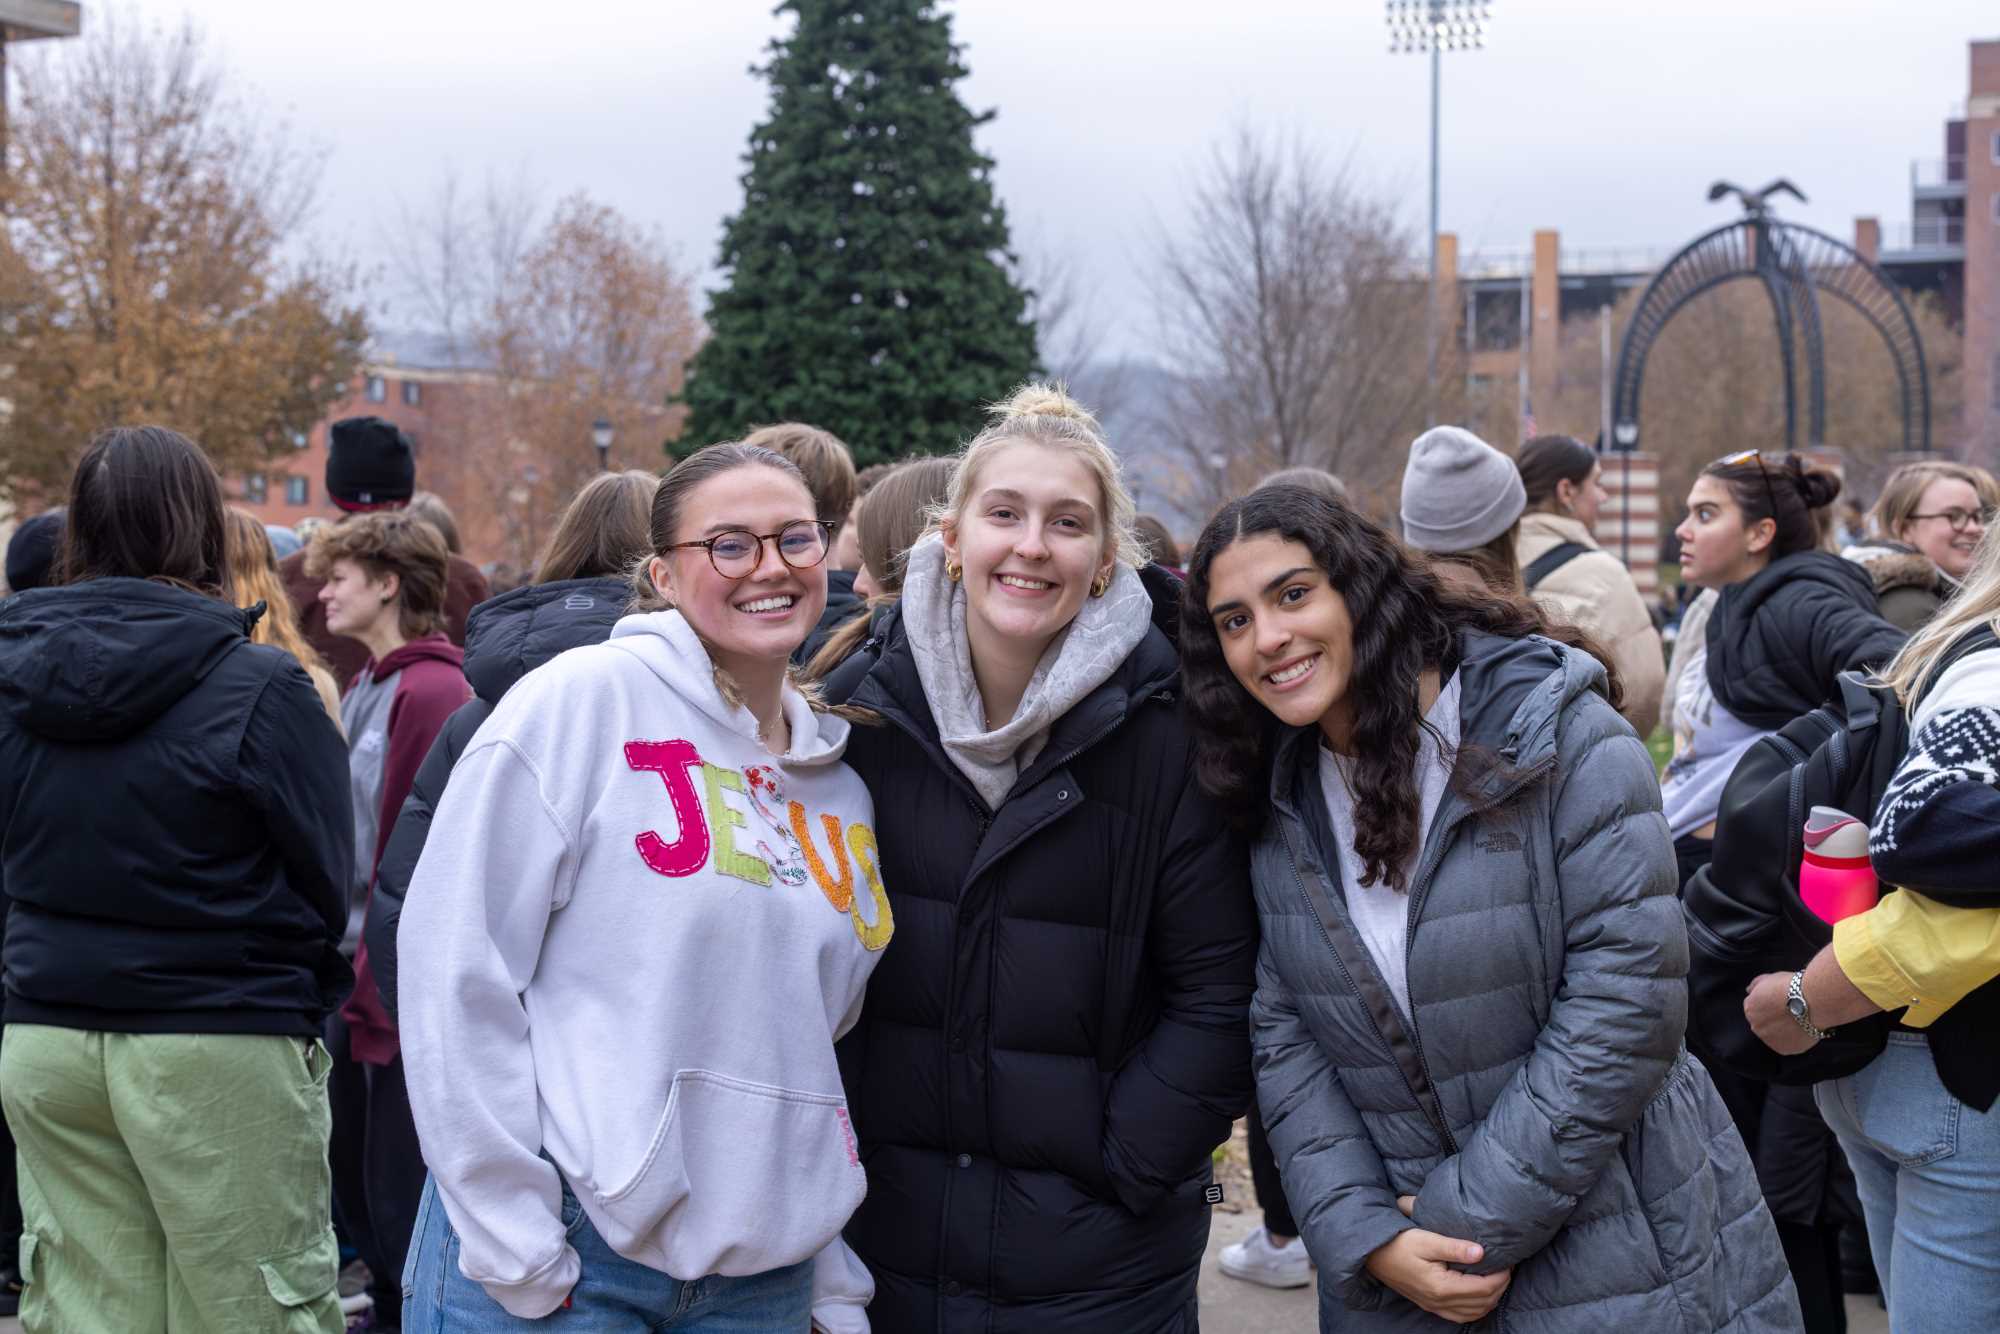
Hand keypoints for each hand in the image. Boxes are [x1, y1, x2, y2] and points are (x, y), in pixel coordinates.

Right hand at [1363, 1199, 1511, 1323]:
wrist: (1373, 1254)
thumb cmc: (1398, 1243)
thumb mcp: (1426, 1239)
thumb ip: (1454, 1247)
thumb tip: (1481, 1252)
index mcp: (1441, 1287)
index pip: (1483, 1288)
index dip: (1501, 1277)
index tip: (1509, 1261)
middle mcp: (1439, 1302)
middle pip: (1482, 1303)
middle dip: (1500, 1287)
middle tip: (1508, 1269)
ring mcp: (1434, 1306)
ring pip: (1474, 1313)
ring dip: (1491, 1299)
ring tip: (1498, 1280)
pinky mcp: (1430, 1305)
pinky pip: (1461, 1316)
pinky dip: (1477, 1308)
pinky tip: (1480, 1296)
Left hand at [1745, 970, 1816, 1054]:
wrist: (1812, 1002)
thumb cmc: (1792, 987)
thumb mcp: (1769, 978)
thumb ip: (1756, 986)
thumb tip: (1749, 990)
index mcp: (1750, 1008)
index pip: (1755, 1008)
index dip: (1769, 1004)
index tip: (1781, 1002)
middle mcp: (1756, 1026)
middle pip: (1763, 1023)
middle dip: (1774, 1018)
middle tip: (1791, 1012)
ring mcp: (1769, 1040)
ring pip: (1775, 1035)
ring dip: (1783, 1030)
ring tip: (1799, 1020)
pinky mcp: (1784, 1049)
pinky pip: (1787, 1045)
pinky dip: (1794, 1040)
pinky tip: (1802, 1029)